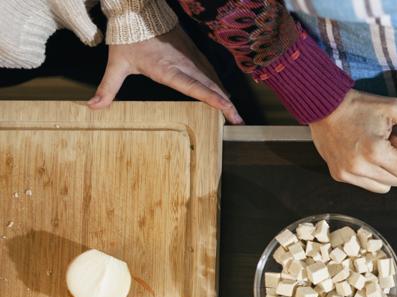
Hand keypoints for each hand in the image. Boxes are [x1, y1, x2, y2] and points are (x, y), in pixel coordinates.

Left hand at [89, 26, 242, 123]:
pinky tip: (223, 94)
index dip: (213, 98)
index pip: (195, 87)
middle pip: (210, 86)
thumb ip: (107, 88)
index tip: (228, 109)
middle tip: (238, 120)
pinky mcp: (193, 53)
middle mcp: (184, 64)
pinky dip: (218, 85)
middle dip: (226, 104)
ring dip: (225, 95)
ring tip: (235, 113)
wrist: (137, 11)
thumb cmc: (127, 38)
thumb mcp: (116, 63)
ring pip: (213, 79)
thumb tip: (92, 107)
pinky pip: (210, 71)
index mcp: (168, 70)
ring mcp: (191, 58)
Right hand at [310, 90, 396, 192]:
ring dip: (387, 171)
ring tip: (378, 148)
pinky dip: (372, 173)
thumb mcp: (395, 109)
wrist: (323, 105)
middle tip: (393, 142)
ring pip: (383, 187)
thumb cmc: (359, 105)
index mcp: (376, 151)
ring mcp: (347, 174)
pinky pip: (366, 184)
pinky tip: (365, 153)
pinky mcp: (339, 175)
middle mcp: (360, 167)